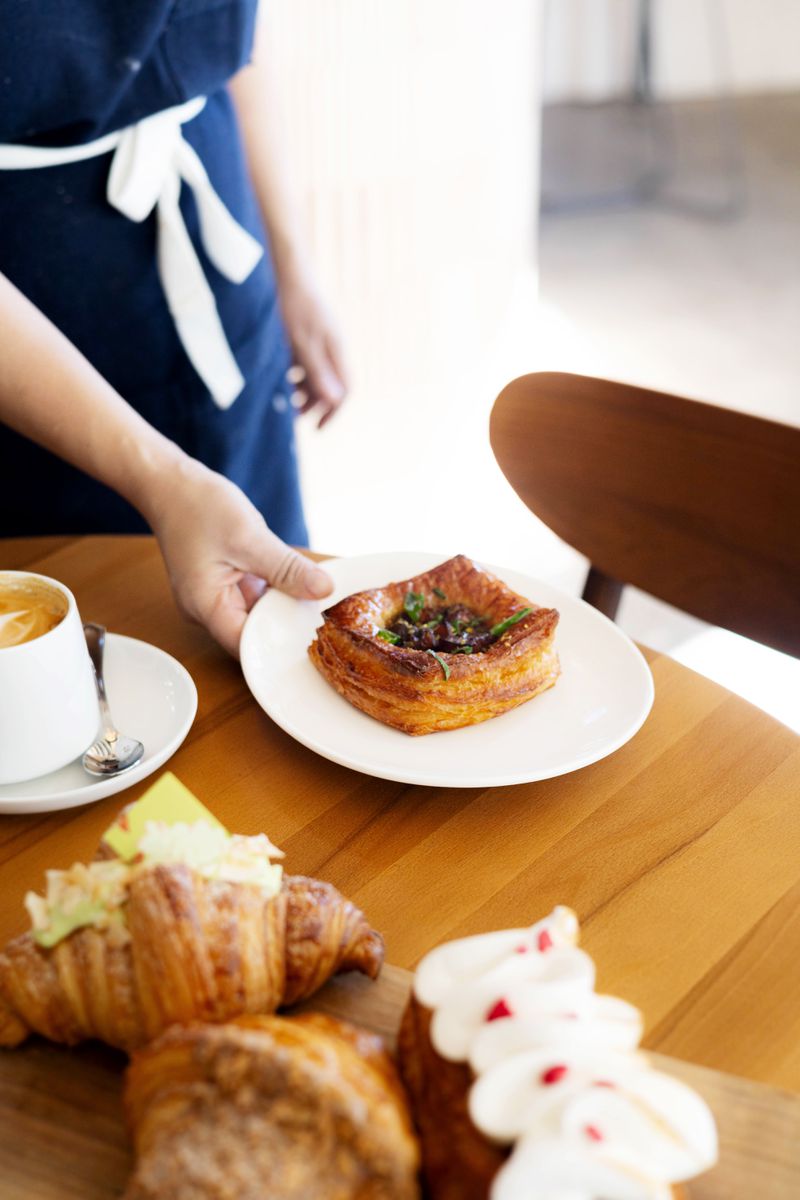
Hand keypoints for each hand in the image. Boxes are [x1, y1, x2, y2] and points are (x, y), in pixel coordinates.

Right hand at [145, 458, 332, 656]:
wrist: (171, 483)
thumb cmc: (197, 507)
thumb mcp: (249, 538)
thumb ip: (287, 569)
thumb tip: (323, 590)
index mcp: (205, 607)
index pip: (248, 647)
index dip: (281, 645)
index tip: (315, 639)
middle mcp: (207, 610)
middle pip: (253, 634)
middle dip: (286, 625)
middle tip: (325, 618)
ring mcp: (215, 597)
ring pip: (257, 615)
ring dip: (282, 606)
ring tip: (316, 600)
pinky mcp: (223, 584)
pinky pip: (254, 597)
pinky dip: (274, 590)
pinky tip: (297, 581)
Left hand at [276, 256, 348, 427]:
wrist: (283, 265)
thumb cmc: (292, 303)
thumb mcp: (301, 342)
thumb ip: (317, 371)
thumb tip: (335, 401)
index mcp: (336, 350)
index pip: (344, 390)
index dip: (333, 411)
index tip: (317, 428)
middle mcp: (332, 345)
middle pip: (329, 384)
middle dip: (313, 403)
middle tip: (293, 416)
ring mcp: (319, 337)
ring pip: (315, 372)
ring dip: (301, 389)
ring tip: (282, 397)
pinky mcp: (305, 330)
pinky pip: (304, 358)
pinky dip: (293, 371)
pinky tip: (276, 373)